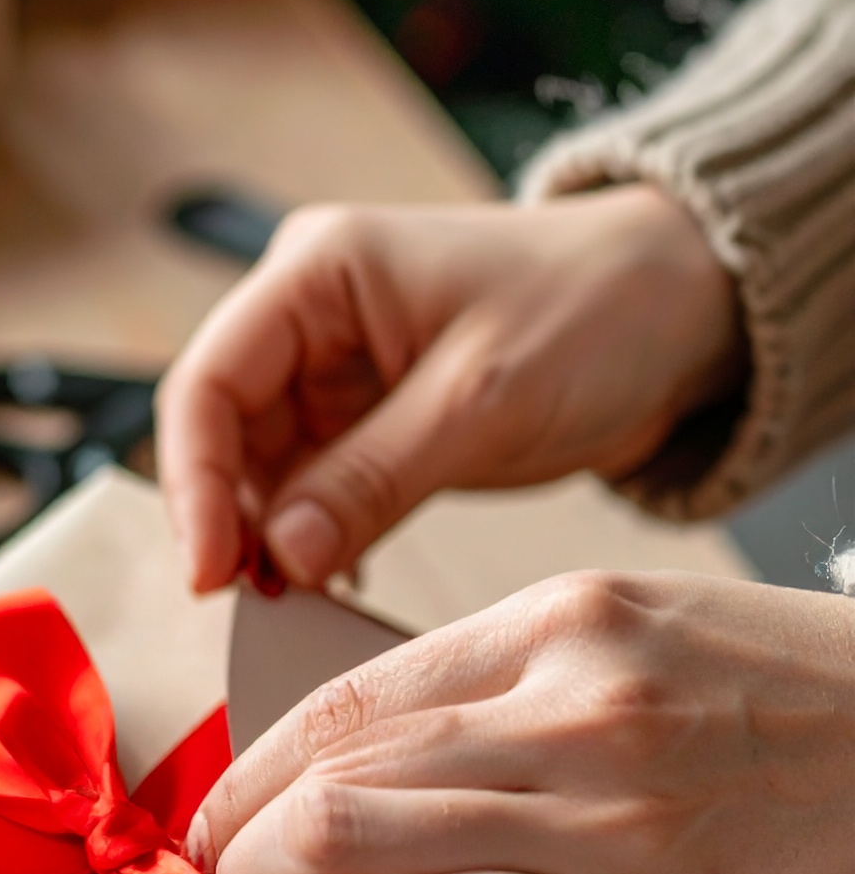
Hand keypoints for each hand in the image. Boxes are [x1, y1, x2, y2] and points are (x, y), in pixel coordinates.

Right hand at [157, 186, 744, 591]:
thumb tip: (282, 558)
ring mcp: (339, 371)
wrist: (680, 308)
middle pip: (224, 433)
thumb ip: (371, 479)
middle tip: (261, 602)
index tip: (212, 573)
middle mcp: (312, 315)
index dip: (195, 485)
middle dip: (234, 520)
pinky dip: (316, 539)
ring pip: (264, 471)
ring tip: (300, 599)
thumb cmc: (595, 310)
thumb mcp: (480, 399)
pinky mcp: (373, 420)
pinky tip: (334, 581)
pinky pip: (315, 490)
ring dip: (273, 539)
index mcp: (318, 271)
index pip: (209, 384)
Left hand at [187, 573, 854, 873]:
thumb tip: (358, 762)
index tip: (215, 818)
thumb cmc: (773, 691)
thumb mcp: (628, 628)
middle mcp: (566, 716)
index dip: (247, 773)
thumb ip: (491, 682)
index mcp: (551, 627)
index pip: (342, 702)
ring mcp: (603, 828)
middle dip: (240, 858)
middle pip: (332, 792)